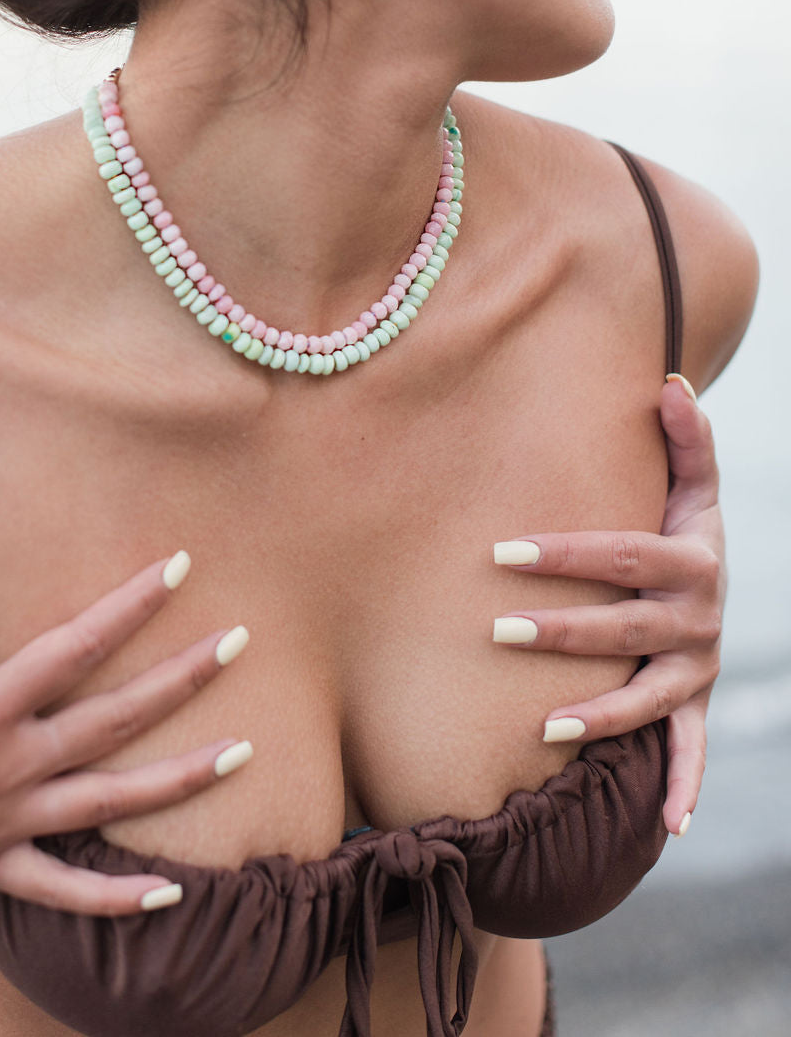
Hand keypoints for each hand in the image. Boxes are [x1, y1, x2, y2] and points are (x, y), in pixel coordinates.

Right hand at [0, 497, 251, 934]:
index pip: (71, 649)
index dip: (130, 607)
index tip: (180, 569)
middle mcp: (1, 774)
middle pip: (114, 721)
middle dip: (184, 679)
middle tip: (243, 642)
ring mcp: (0, 830)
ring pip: (110, 805)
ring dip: (181, 780)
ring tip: (246, 754)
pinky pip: (63, 894)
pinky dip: (116, 897)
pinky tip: (170, 892)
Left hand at [492, 377, 723, 836]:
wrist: (713, 580)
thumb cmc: (681, 524)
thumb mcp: (692, 482)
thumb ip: (685, 436)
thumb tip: (668, 382)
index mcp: (692, 561)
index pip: (620, 556)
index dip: (564, 552)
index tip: (502, 548)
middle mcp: (700, 620)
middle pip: (624, 629)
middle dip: (562, 630)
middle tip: (496, 627)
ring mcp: (697, 669)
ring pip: (648, 698)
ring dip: (600, 715)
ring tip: (543, 726)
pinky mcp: (694, 706)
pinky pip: (691, 751)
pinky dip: (682, 786)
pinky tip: (666, 827)